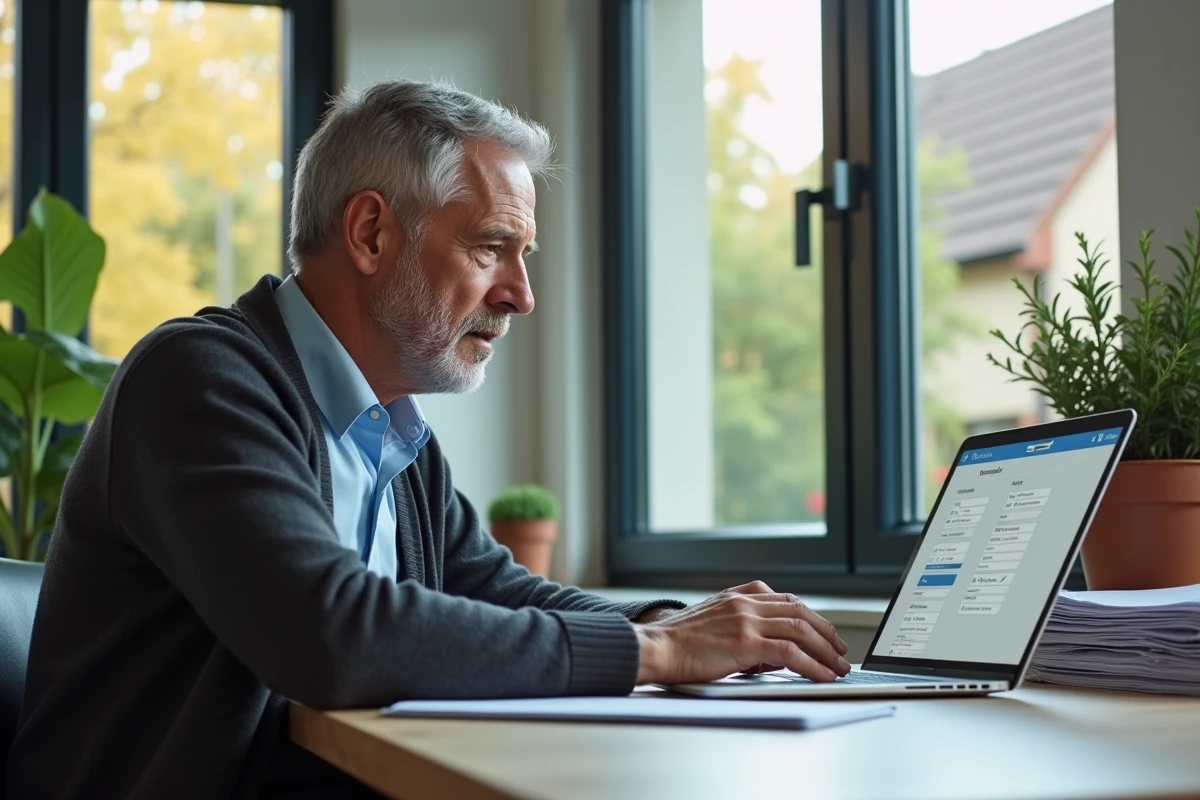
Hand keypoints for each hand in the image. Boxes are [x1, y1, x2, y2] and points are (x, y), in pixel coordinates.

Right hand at [633, 581, 849, 684]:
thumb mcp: (714, 626)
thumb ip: (743, 631)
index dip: (810, 616)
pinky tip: (822, 675)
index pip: (785, 600)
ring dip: (825, 650)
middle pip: (799, 612)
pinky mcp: (745, 641)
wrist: (656, 648)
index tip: (824, 631)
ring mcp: (746, 619)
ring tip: (838, 667)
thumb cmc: (678, 644)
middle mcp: (745, 603)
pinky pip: (790, 652)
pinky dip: (812, 665)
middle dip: (826, 632)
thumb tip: (773, 654)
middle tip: (840, 651)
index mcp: (737, 596)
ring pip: (800, 629)